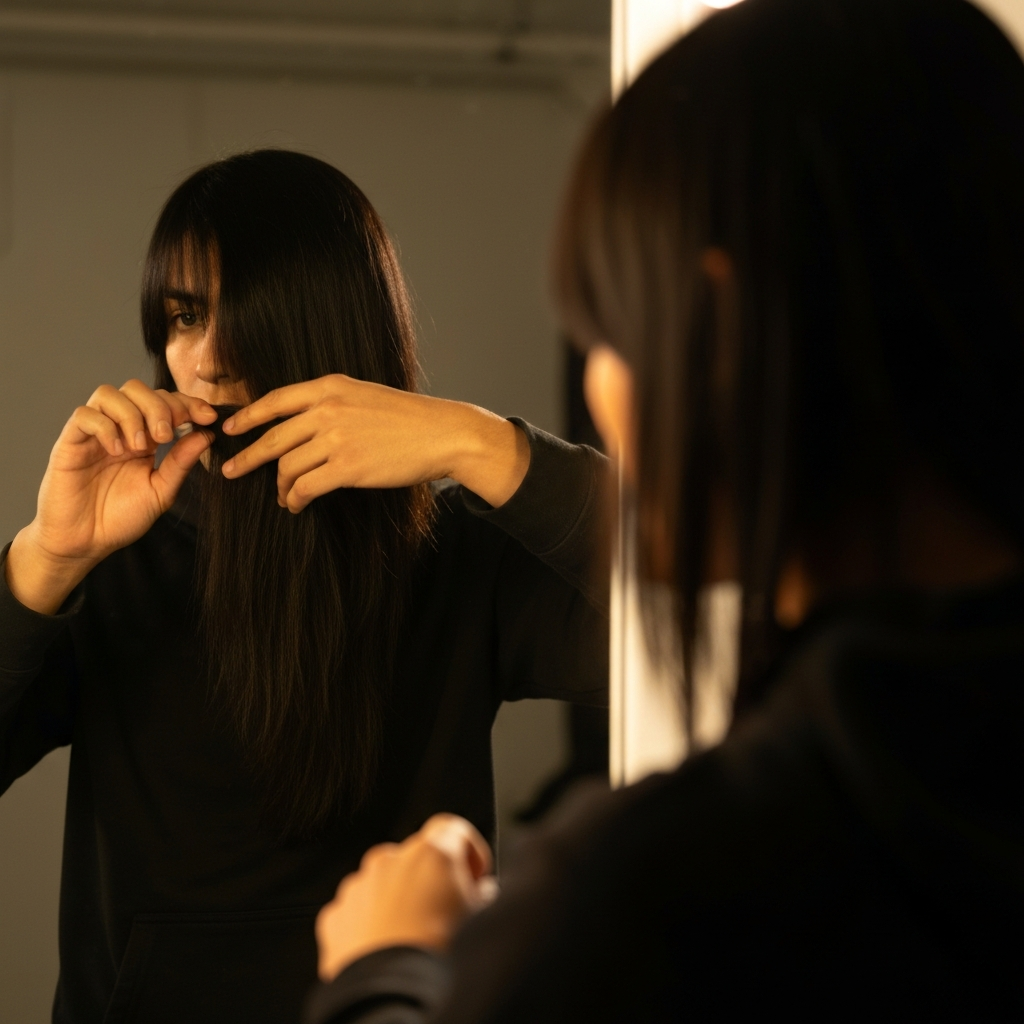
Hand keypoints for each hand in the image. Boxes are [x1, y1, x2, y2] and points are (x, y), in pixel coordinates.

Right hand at [5, 380, 216, 613]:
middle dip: (160, 406)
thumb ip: (181, 463)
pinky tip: (116, 450)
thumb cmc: (120, 519)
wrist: (84, 543)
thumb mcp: (161, 491)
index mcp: (144, 438)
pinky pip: (84, 415)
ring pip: (109, 394)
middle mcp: (119, 429)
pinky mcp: (70, 442)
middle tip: (166, 435)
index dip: (187, 403)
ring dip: (132, 414)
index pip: (165, 402)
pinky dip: (105, 426)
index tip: (207, 417)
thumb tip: (206, 435)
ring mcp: (94, 434)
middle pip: (137, 389)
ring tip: (139, 446)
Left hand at [219, 375, 529, 511]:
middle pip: (274, 437)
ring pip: (287, 466)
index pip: (276, 400)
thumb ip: (333, 402)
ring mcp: (336, 438)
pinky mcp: (347, 467)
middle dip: (247, 457)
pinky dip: (295, 499)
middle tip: (231, 471)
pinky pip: (306, 487)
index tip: (230, 429)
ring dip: (280, 486)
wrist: (442, 433)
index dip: (248, 416)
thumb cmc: (409, 418)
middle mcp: (328, 409)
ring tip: (283, 497)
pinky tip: (296, 505)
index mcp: (331, 387)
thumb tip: (303, 422)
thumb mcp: (366, 395)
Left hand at [315, 813, 497, 982]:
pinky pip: (357, 910)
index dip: (468, 851)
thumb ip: (484, 895)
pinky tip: (386, 951)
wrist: (390, 998)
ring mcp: (358, 886)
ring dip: (399, 901)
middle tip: (445, 916)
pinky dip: (370, 924)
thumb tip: (480, 893)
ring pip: (384, 882)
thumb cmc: (439, 956)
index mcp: (431, 853)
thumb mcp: (482, 920)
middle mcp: (390, 860)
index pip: (453, 828)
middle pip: (417, 857)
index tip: (474, 878)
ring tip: (412, 940)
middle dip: (431, 880)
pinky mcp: (335, 915)